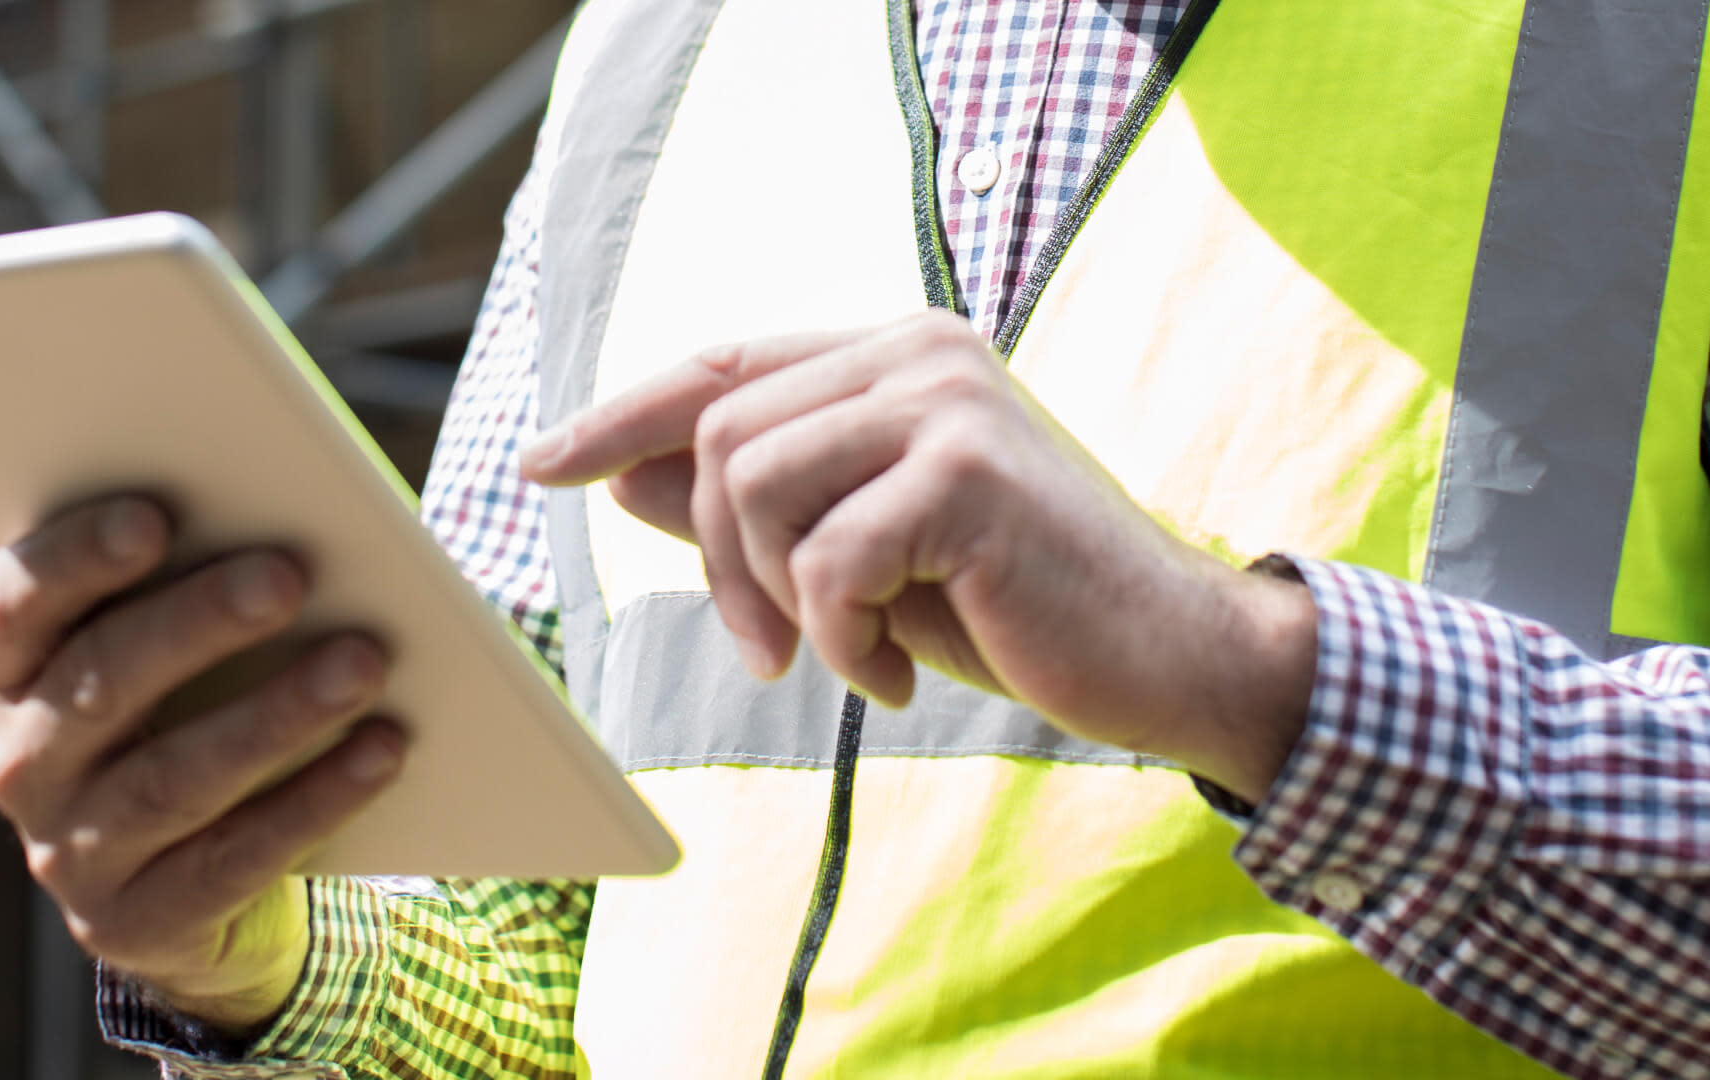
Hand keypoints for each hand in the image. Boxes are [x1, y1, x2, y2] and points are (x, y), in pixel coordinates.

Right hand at [0, 497, 403, 1029]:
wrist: (190, 888)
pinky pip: (237, 857)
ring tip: (363, 663)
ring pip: (173, 777)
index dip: (75, 557)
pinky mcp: (139, 920)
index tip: (152, 516)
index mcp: (13, 670)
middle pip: (103, 679)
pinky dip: (317, 799)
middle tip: (288, 575)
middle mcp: (23, 759)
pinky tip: (382, 751)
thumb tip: (288, 507)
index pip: (14, 602)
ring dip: (276, 715)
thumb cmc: (194, 715)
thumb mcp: (175, 651)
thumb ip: (195, 581)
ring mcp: (71, 850)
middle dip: (198, 622)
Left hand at [522, 310, 1315, 801]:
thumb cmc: (1013, 605)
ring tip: (847, 653)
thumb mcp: (864, 556)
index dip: (619, 417)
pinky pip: (826, 561)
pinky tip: (899, 678)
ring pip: (753, 485)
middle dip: (717, 562)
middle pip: (718, 436)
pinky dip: (843, 644)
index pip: (720, 369)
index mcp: (893, 357)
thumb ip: (758, 505)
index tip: (543, 465)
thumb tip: (628, 475)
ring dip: (777, 601)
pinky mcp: (967, 469)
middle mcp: (915, 352)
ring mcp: (944, 400)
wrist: (1167, 653)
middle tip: (773, 648)